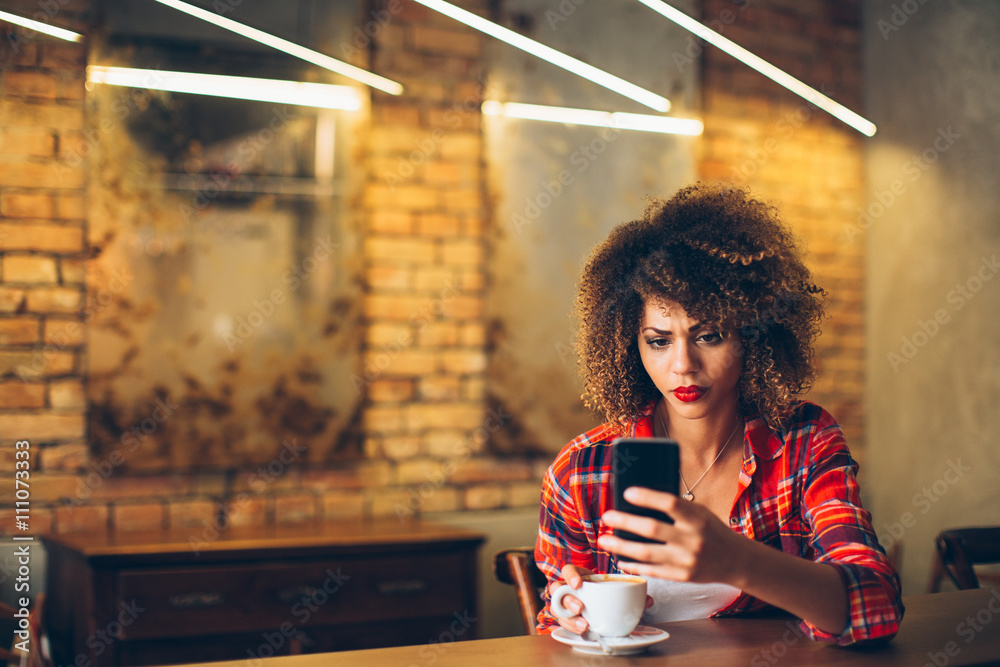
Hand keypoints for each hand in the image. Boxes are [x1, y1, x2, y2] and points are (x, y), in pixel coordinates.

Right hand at [548, 564, 653, 634]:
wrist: (601, 603)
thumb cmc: (605, 591)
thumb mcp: (615, 588)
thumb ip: (630, 592)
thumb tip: (648, 600)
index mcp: (578, 576)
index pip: (567, 570)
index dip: (570, 576)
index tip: (578, 584)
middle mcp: (568, 589)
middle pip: (557, 592)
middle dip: (568, 601)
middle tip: (580, 608)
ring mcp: (565, 605)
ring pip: (557, 610)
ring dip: (569, 619)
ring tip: (585, 626)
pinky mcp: (567, 618)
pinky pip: (564, 624)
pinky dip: (573, 629)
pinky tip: (585, 632)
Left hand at [596, 487, 748, 585]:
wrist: (736, 561)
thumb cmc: (712, 530)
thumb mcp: (701, 513)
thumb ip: (677, 508)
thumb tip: (641, 498)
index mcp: (698, 519)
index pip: (671, 504)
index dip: (648, 497)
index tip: (627, 492)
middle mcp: (692, 540)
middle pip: (653, 529)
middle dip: (625, 523)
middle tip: (607, 516)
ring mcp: (686, 561)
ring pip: (647, 554)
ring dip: (622, 547)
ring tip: (603, 540)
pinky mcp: (682, 577)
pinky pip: (652, 571)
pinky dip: (634, 566)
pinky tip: (620, 559)